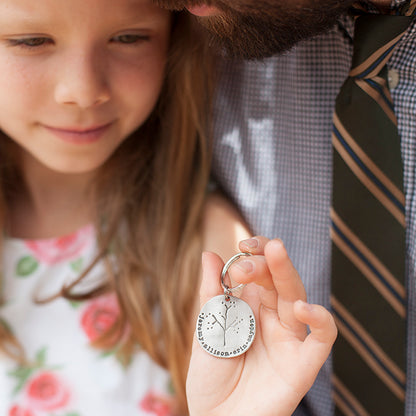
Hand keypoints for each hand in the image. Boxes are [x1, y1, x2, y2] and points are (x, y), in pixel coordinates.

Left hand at [186, 237, 336, 415]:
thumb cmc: (210, 376)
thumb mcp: (206, 330)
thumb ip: (211, 293)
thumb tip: (209, 254)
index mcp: (251, 306)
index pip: (260, 271)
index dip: (254, 256)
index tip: (240, 250)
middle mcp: (272, 317)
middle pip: (279, 279)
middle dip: (266, 260)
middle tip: (249, 253)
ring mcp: (288, 338)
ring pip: (298, 296)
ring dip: (288, 272)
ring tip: (276, 251)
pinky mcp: (302, 363)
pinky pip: (323, 337)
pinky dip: (321, 319)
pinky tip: (304, 307)